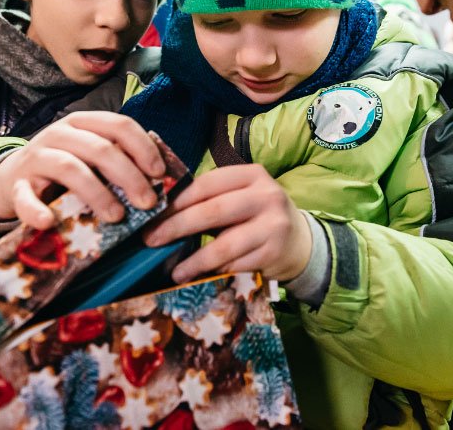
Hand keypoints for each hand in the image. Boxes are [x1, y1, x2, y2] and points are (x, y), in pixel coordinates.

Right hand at [0, 111, 165, 227]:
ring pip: (70, 168)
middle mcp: (58, 134)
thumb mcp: (90, 156)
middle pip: (99, 149)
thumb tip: (160, 179)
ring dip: (97, 194)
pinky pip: (25, 197)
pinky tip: (48, 222)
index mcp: (82, 123)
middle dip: (129, 176)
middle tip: (148, 203)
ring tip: (117, 217)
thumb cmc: (64, 168)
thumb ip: (118, 161)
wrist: (13, 178)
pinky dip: (36, 210)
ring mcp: (36, 158)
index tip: (159, 173)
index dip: (143, 147)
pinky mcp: (16, 185)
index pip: (118, 125)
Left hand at [143, 164, 311, 282]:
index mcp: (251, 175)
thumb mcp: (241, 197)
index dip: (177, 200)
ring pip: (225, 244)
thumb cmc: (258, 216)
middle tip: (151, 240)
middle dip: (176, 227)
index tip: (152, 214)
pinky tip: (201, 276)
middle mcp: (266, 196)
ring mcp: (274, 225)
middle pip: (212, 211)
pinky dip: (216, 272)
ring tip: (175, 271)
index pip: (207, 184)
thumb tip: (161, 214)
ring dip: (195, 260)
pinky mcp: (275, 253)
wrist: (301, 242)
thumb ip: (210, 199)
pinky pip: (238, 265)